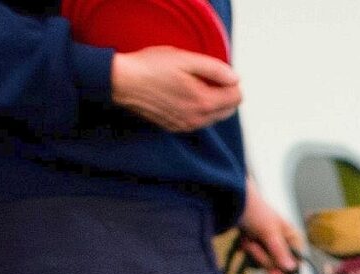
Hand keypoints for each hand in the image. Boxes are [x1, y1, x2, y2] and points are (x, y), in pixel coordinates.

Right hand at [109, 46, 239, 132]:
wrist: (123, 82)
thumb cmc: (150, 68)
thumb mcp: (185, 59)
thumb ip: (215, 69)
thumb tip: (234, 78)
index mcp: (203, 102)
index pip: (236, 97)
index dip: (230, 81)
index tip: (216, 71)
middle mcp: (197, 119)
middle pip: (228, 110)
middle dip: (224, 93)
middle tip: (207, 77)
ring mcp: (186, 125)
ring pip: (214, 116)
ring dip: (211, 102)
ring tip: (192, 84)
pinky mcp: (175, 127)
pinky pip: (197, 120)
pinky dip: (197, 109)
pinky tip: (183, 94)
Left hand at [237, 180, 304, 273]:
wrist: (232, 199)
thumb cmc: (255, 210)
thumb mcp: (270, 231)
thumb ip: (280, 251)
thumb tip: (292, 268)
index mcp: (292, 238)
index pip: (296, 263)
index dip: (284, 271)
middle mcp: (282, 242)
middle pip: (277, 265)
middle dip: (263, 256)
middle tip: (255, 243)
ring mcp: (268, 244)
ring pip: (263, 263)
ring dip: (253, 252)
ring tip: (248, 238)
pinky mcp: (256, 245)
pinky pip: (253, 257)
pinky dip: (246, 249)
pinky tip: (244, 239)